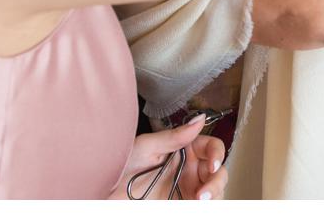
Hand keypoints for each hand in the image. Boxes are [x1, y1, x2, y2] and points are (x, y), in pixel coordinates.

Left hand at [111, 118, 227, 199]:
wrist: (105, 193)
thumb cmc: (119, 168)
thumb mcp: (146, 147)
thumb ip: (175, 136)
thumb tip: (199, 119)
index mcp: (183, 149)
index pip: (211, 147)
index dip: (216, 155)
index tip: (211, 165)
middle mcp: (189, 167)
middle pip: (218, 170)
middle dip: (216, 181)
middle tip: (203, 192)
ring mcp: (188, 187)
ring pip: (217, 189)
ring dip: (214, 194)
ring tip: (199, 200)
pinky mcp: (184, 201)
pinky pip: (206, 203)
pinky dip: (209, 203)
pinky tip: (198, 204)